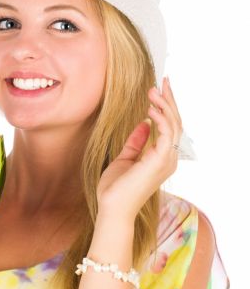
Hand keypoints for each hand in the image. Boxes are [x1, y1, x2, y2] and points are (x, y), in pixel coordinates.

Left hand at [96, 77, 182, 220]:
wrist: (112, 208)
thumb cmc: (116, 189)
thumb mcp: (124, 159)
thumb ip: (136, 142)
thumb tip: (144, 123)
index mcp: (162, 158)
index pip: (170, 127)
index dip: (166, 107)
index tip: (157, 90)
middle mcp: (169, 158)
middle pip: (176, 122)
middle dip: (169, 100)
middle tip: (162, 81)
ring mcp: (167, 159)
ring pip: (174, 124)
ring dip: (164, 104)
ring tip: (152, 90)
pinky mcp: (160, 160)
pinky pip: (167, 132)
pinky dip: (161, 117)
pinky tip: (150, 108)